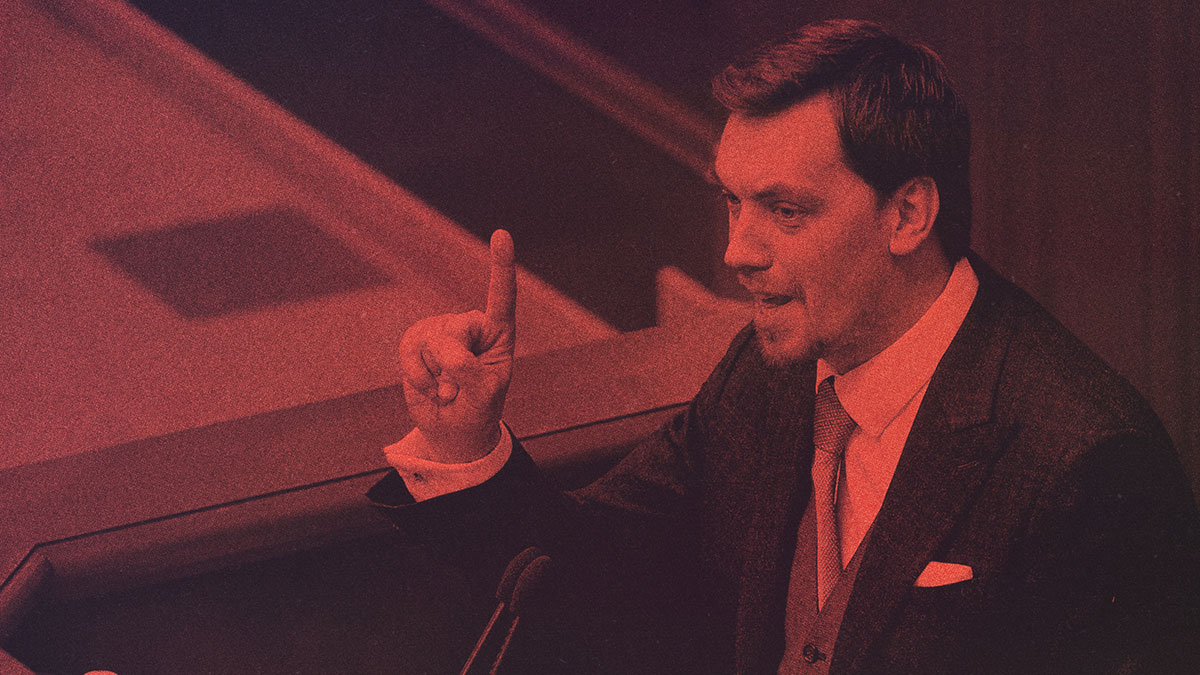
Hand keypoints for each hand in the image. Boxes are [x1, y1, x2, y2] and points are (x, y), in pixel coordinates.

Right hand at [398, 230, 516, 461]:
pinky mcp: (416, 341)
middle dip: (454, 363)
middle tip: (461, 386)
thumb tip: (442, 348)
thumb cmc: (478, 409)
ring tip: (448, 387)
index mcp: (498, 333)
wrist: (453, 430)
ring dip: (436, 375)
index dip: (501, 266)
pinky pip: (408, 350)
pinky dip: (417, 375)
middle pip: (455, 330)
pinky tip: (429, 387)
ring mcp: (441, 331)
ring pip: (430, 342)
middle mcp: (470, 326)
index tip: (501, 234)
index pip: (502, 296)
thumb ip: (468, 368)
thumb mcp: (485, 393)